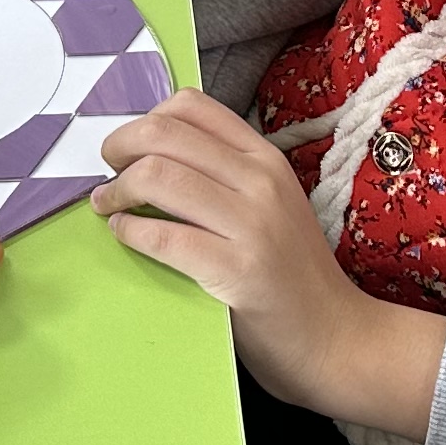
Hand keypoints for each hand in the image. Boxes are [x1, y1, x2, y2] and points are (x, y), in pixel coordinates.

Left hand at [95, 94, 445, 437]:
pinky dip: (131, 231)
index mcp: (265, 159)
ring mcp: (252, 225)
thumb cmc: (293, 276)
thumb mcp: (268, 208)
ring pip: (158, 176)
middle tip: (107, 173)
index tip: (128, 147)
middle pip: (165, 134)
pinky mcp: (238, 270)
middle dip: (120, 148)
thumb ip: (224, 179)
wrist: (338, 338)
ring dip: (117, 190)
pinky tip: (125, 235)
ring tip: (107, 206)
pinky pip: (165, 236)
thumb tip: (149, 158)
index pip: (192, 106)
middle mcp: (260, 181)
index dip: (145, 119)